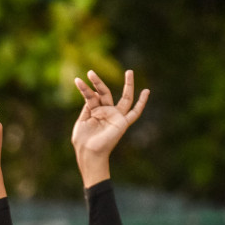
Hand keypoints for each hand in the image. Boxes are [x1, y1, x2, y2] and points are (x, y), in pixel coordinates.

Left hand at [71, 68, 149, 182]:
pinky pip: (135, 112)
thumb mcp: (82, 121)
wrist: (89, 153)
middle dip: (98, 82)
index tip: (77, 80)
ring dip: (128, 85)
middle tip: (91, 71)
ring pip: (124, 98)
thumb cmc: (83, 141)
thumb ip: (88, 107)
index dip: (85, 88)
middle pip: (106, 93)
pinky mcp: (122, 122)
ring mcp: (115, 116)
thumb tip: (92, 95)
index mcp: (95, 112)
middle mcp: (106, 112)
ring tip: (129, 71)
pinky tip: (146, 92)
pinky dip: (142, 103)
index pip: (92, 96)